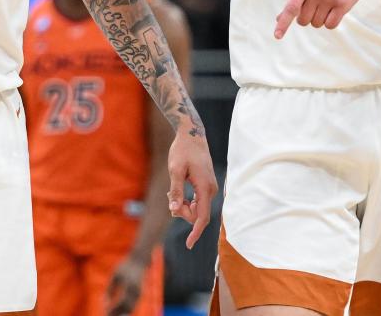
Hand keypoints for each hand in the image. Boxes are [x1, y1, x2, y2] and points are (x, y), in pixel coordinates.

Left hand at [104, 253, 147, 315]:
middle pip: (127, 308)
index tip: (105, 310)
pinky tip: (116, 312)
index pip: (122, 301)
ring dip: (121, 314)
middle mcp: (136, 291)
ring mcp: (139, 294)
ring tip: (110, 314)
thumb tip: (104, 303)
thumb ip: (110, 289)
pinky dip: (125, 311)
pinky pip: (132, 306)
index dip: (114, 308)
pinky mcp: (139, 295)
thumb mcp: (115, 275)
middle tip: (107, 315)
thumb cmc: (125, 267)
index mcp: (130, 284)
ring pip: (130, 309)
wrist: (140, 262)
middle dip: (118, 314)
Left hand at [166, 128, 215, 249]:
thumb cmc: (182, 151)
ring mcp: (210, 188)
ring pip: (197, 209)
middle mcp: (211, 190)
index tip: (189, 245)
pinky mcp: (207, 186)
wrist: (192, 135)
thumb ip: (176, 191)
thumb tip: (174, 210)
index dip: (195, 231)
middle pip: (198, 214)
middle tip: (169, 199)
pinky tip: (176, 193)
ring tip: (171, 194)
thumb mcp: (175, 170)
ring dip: (184, 207)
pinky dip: (187, 202)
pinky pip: (198, 202)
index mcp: (205, 187)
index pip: (202, 216)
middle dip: (183, 213)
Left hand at [274, 0, 375, 37]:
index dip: (283, 23)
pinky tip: (335, 11)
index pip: (291, 7)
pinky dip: (330, 22)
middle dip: (308, 18)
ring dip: (320, 20)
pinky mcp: (342, 4)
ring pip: (317, 24)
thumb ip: (294, 1)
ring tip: (327, 4)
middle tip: (316, 6)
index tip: (277, 36)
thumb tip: (278, 18)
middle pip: (304, 20)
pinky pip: (330, 25)